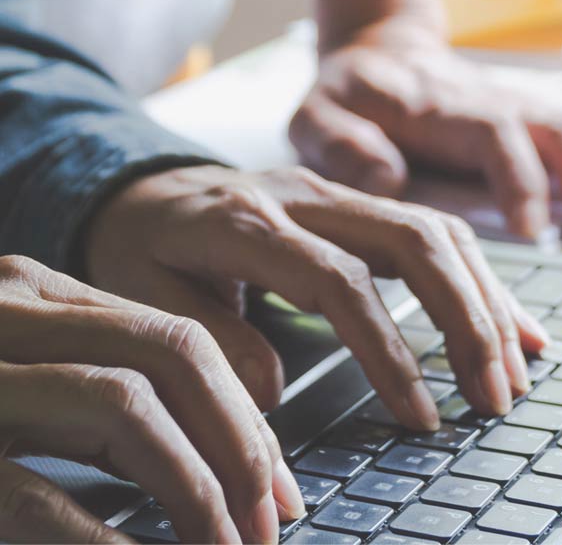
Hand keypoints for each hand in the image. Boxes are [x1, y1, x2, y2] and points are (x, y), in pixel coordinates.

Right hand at [0, 256, 303, 544]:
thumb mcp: (36, 390)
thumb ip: (119, 403)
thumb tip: (233, 468)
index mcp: (42, 292)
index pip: (179, 338)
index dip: (244, 416)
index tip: (283, 488)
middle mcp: (11, 311)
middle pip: (171, 355)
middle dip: (237, 443)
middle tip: (269, 523)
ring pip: (124, 403)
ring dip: (192, 487)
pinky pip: (37, 490)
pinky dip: (102, 539)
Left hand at [85, 166, 547, 426]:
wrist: (147, 187)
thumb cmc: (142, 247)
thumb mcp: (142, 295)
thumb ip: (208, 338)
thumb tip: (274, 391)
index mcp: (250, 220)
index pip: (339, 281)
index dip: (387, 349)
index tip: (420, 415)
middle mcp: (311, 196)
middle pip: (413, 241)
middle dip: (467, 319)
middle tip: (495, 395)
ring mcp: (344, 193)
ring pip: (437, 230)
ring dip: (485, 300)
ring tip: (515, 369)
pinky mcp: (364, 202)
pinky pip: (437, 230)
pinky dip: (480, 278)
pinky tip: (512, 320)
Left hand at [288, 28, 561, 253]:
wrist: (382, 54)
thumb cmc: (349, 97)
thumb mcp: (314, 116)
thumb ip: (337, 142)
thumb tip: (388, 176)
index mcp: (442, 105)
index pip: (495, 132)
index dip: (521, 178)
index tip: (536, 233)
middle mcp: (495, 101)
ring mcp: (523, 108)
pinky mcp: (536, 123)